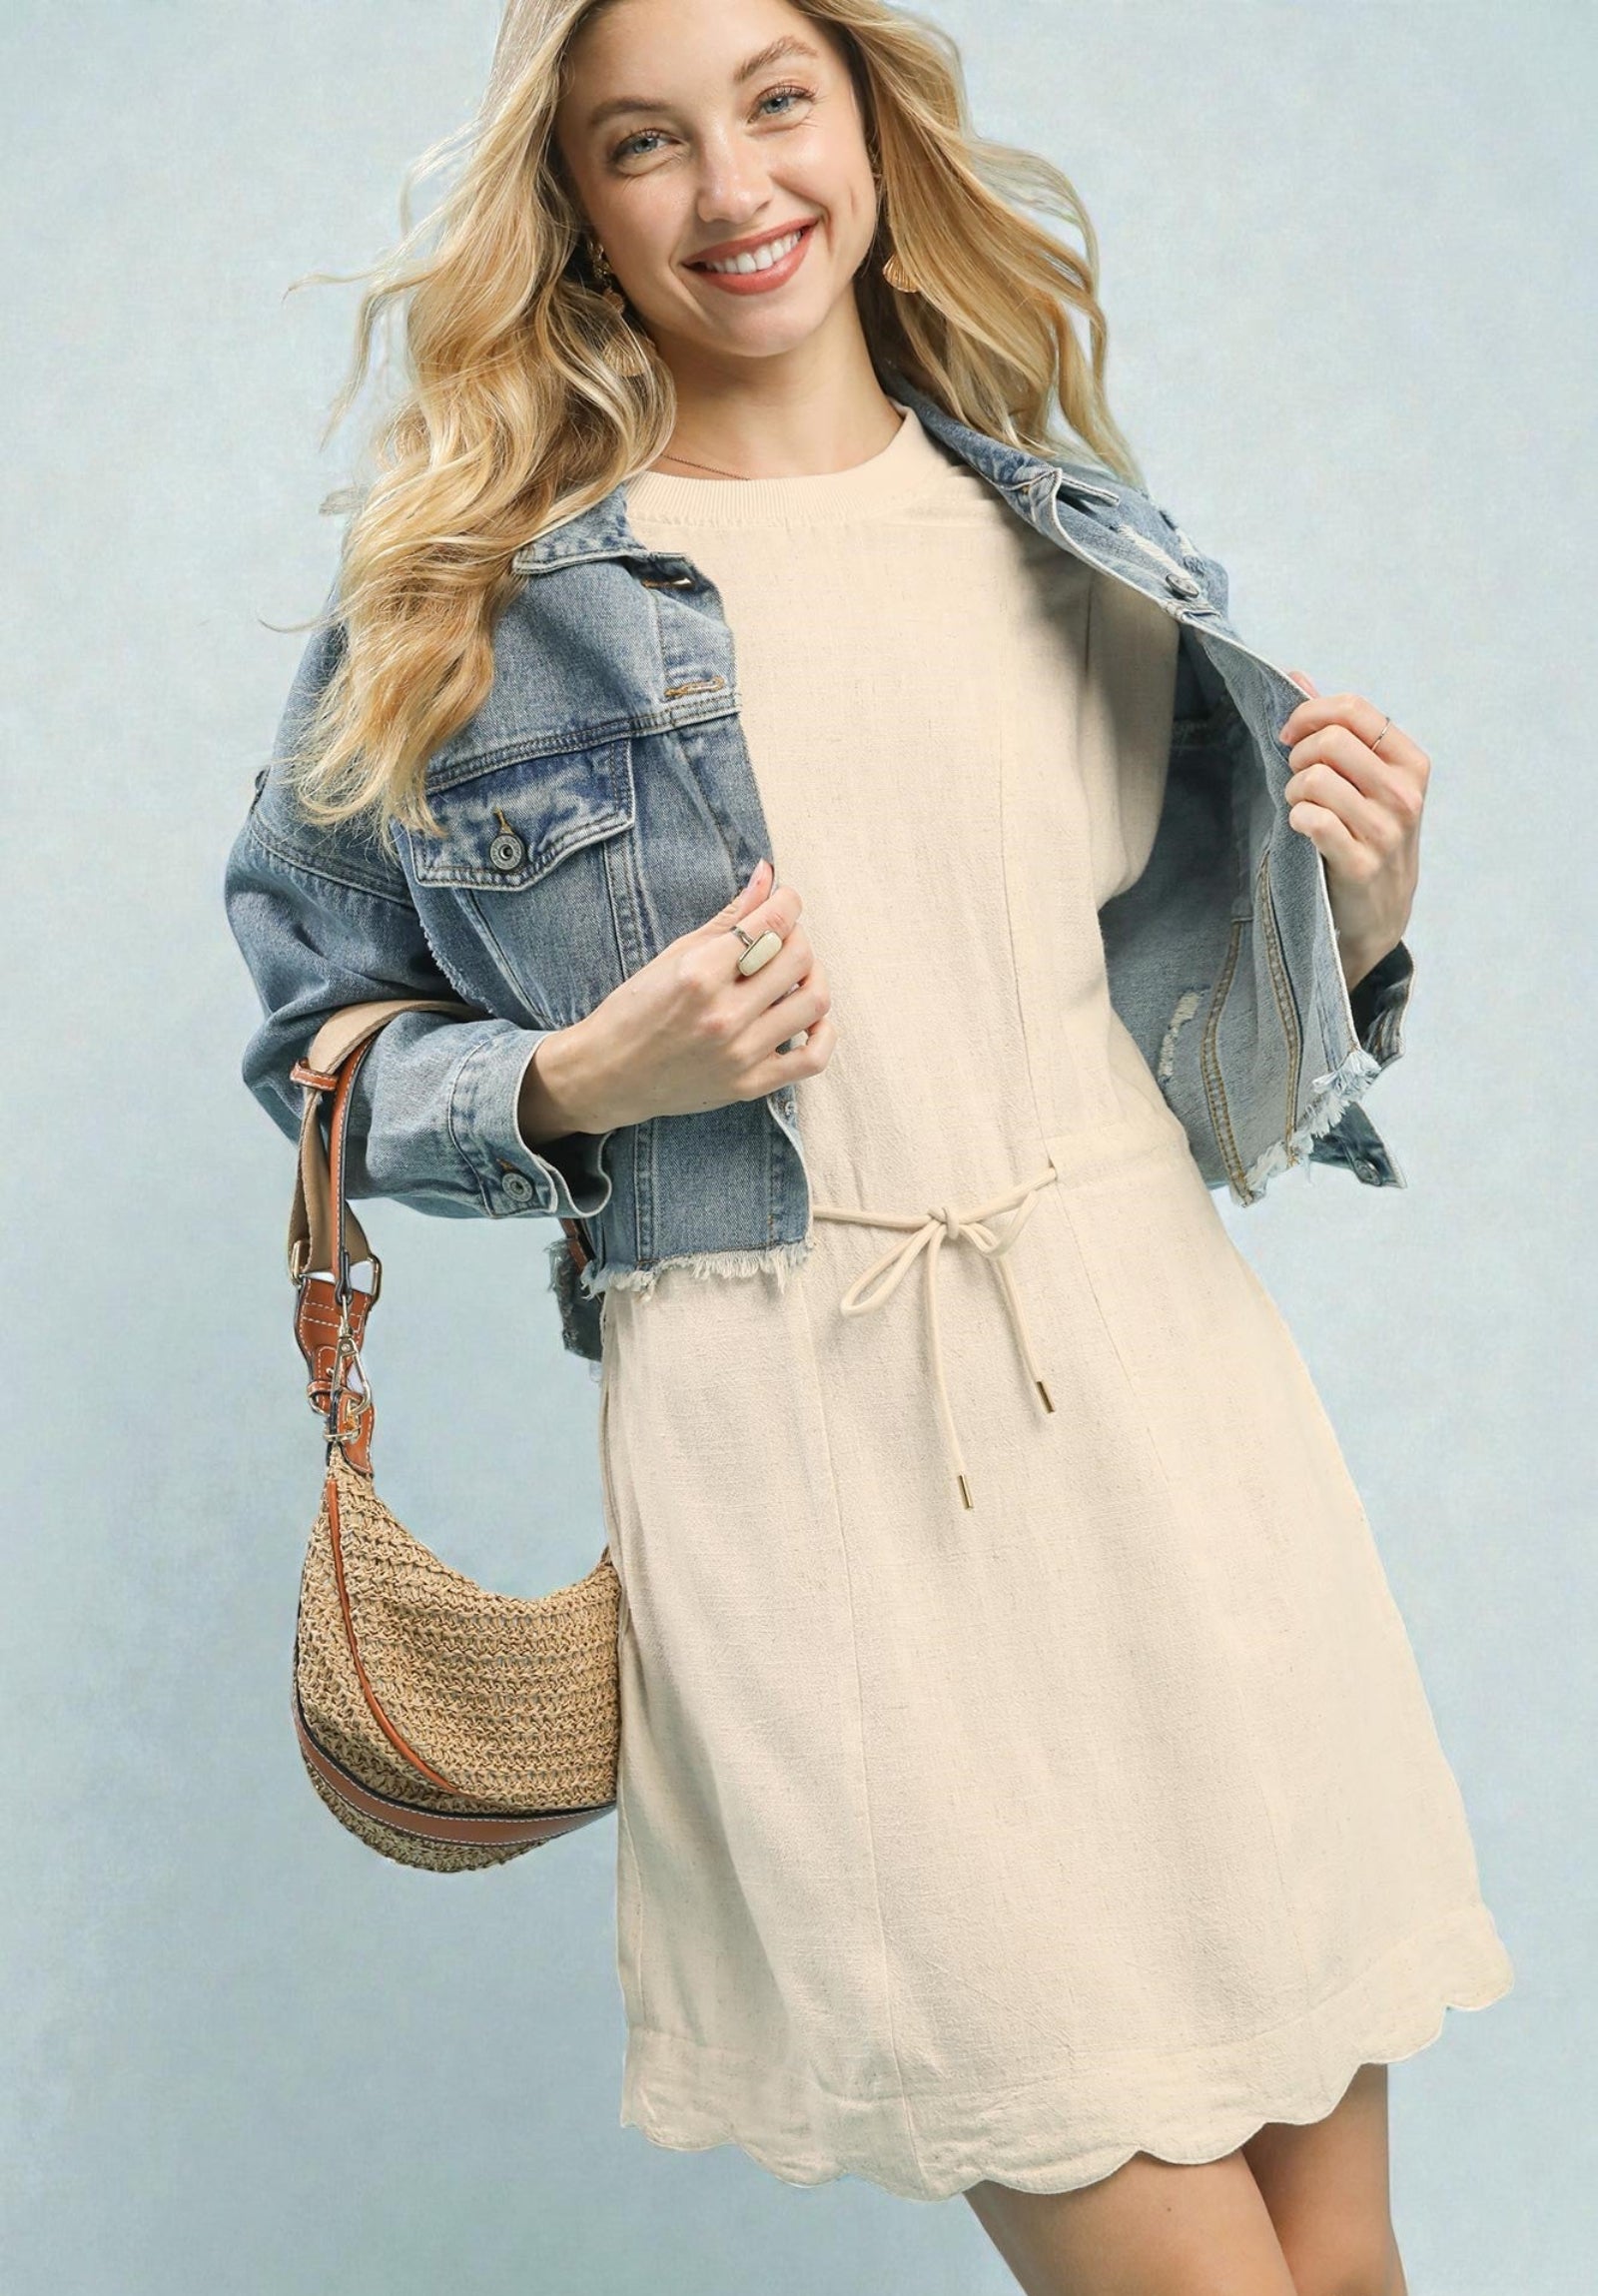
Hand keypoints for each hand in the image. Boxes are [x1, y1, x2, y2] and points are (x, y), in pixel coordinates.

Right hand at [518, 858, 836, 1140]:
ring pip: (813, 1001)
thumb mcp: (675, 955)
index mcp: (699, 974)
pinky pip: (812, 1059)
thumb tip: (768, 875)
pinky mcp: (750, 1085)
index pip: (772, 923)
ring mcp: (740, 1054)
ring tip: (793, 975)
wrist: (608, 1077)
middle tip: (781, 939)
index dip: (788, 902)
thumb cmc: (635, 1011)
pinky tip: (807, 1019)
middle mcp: (723, 1015)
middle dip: (797, 936)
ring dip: (813, 977)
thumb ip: (729, 918)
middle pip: (798, 957)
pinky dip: (823, 1034)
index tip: (785, 901)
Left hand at [1277, 673, 1429, 989]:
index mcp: (1410, 762)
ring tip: (1301, 806)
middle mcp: (1405, 794)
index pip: (1353, 709)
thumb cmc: (1366, 834)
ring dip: (1294, 791)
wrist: (1378, 912)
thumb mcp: (1364, 779)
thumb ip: (1333, 728)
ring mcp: (1386, 831)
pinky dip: (1297, 819)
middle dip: (1298, 755)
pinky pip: (1311, 820)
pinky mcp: (1361, 864)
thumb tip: (1296, 677)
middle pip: (1331, 740)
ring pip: (1316, 779)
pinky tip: (1304, 829)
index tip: (1290, 735)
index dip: (1308, 714)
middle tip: (1296, 777)